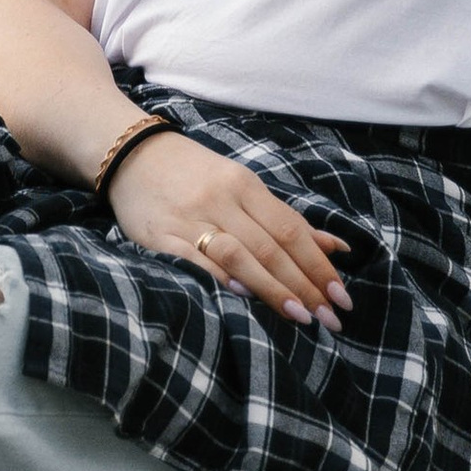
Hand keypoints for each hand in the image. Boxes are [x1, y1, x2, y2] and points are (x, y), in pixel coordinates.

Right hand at [107, 131, 352, 330]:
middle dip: (305, 285)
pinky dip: (219, 278)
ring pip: (239, 255)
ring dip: (272, 287)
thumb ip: (286, 219)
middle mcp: (221, 200)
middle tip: (331, 318)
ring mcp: (190, 219)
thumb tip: (337, 247)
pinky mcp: (160, 236)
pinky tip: (242, 296)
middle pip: (270, 247)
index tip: (341, 297)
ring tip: (300, 315)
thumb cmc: (194, 173)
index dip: (318, 265)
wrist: (129, 152)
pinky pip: (194, 260)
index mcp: (244, 185)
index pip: (291, 230)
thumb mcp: (242, 185)